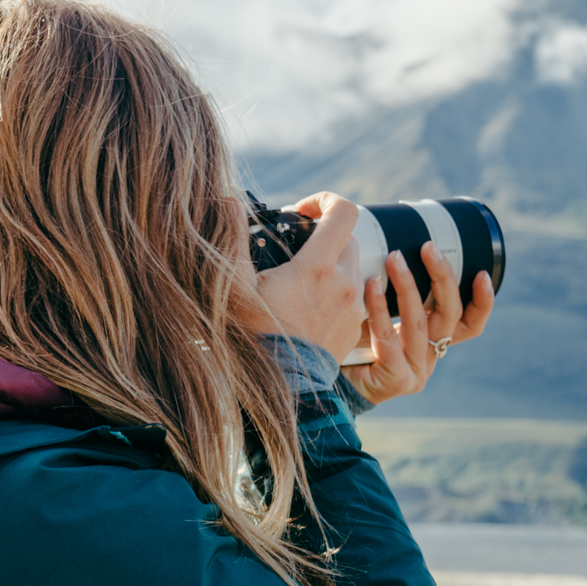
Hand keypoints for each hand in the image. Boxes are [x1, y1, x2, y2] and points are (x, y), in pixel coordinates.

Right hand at [236, 191, 367, 361]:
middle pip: (347, 239)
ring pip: (352, 267)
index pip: (344, 212)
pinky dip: (338, 292)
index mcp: (318, 266)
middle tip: (297, 250)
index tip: (304, 212)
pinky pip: (354, 296)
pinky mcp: (355, 325)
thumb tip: (230, 201)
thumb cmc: (255, 335)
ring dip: (332, 265)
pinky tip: (311, 306)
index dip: (325, 201)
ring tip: (303, 282)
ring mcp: (354, 305)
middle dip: (325, 237)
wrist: (281, 384)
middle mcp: (344, 281)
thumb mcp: (236, 287)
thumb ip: (235, 240)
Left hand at [342, 241, 493, 407]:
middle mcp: (430, 356)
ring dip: (407, 285)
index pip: (470, 325)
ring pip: (418, 323)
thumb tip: (396, 245)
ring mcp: (416, 371)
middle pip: (450, 316)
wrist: (323, 380)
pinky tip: (371, 286)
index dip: (483, 302)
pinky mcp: (396, 380)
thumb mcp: (381, 313)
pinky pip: (388, 338)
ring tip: (394, 258)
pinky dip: (379, 308)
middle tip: (428, 247)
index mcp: (434, 341)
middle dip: (442, 277)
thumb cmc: (350, 340)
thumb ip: (395, 292)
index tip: (482, 273)